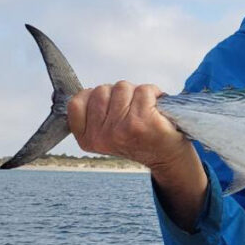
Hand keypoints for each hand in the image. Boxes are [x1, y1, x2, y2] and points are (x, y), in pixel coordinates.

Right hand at [68, 82, 207, 227]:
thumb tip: (80, 92)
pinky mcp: (143, 121)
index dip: (94, 96)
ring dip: (136, 93)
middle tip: (131, 111)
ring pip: (122, 87)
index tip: (110, 107)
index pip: (76, 102)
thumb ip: (92, 114)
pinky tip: (157, 109)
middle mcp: (102, 136)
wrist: (168, 157)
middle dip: (118, 94)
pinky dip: (154, 93)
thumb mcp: (106, 133)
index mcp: (88, 139)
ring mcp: (122, 128)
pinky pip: (143, 90)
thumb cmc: (138, 139)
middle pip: (101, 90)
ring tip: (145, 110)